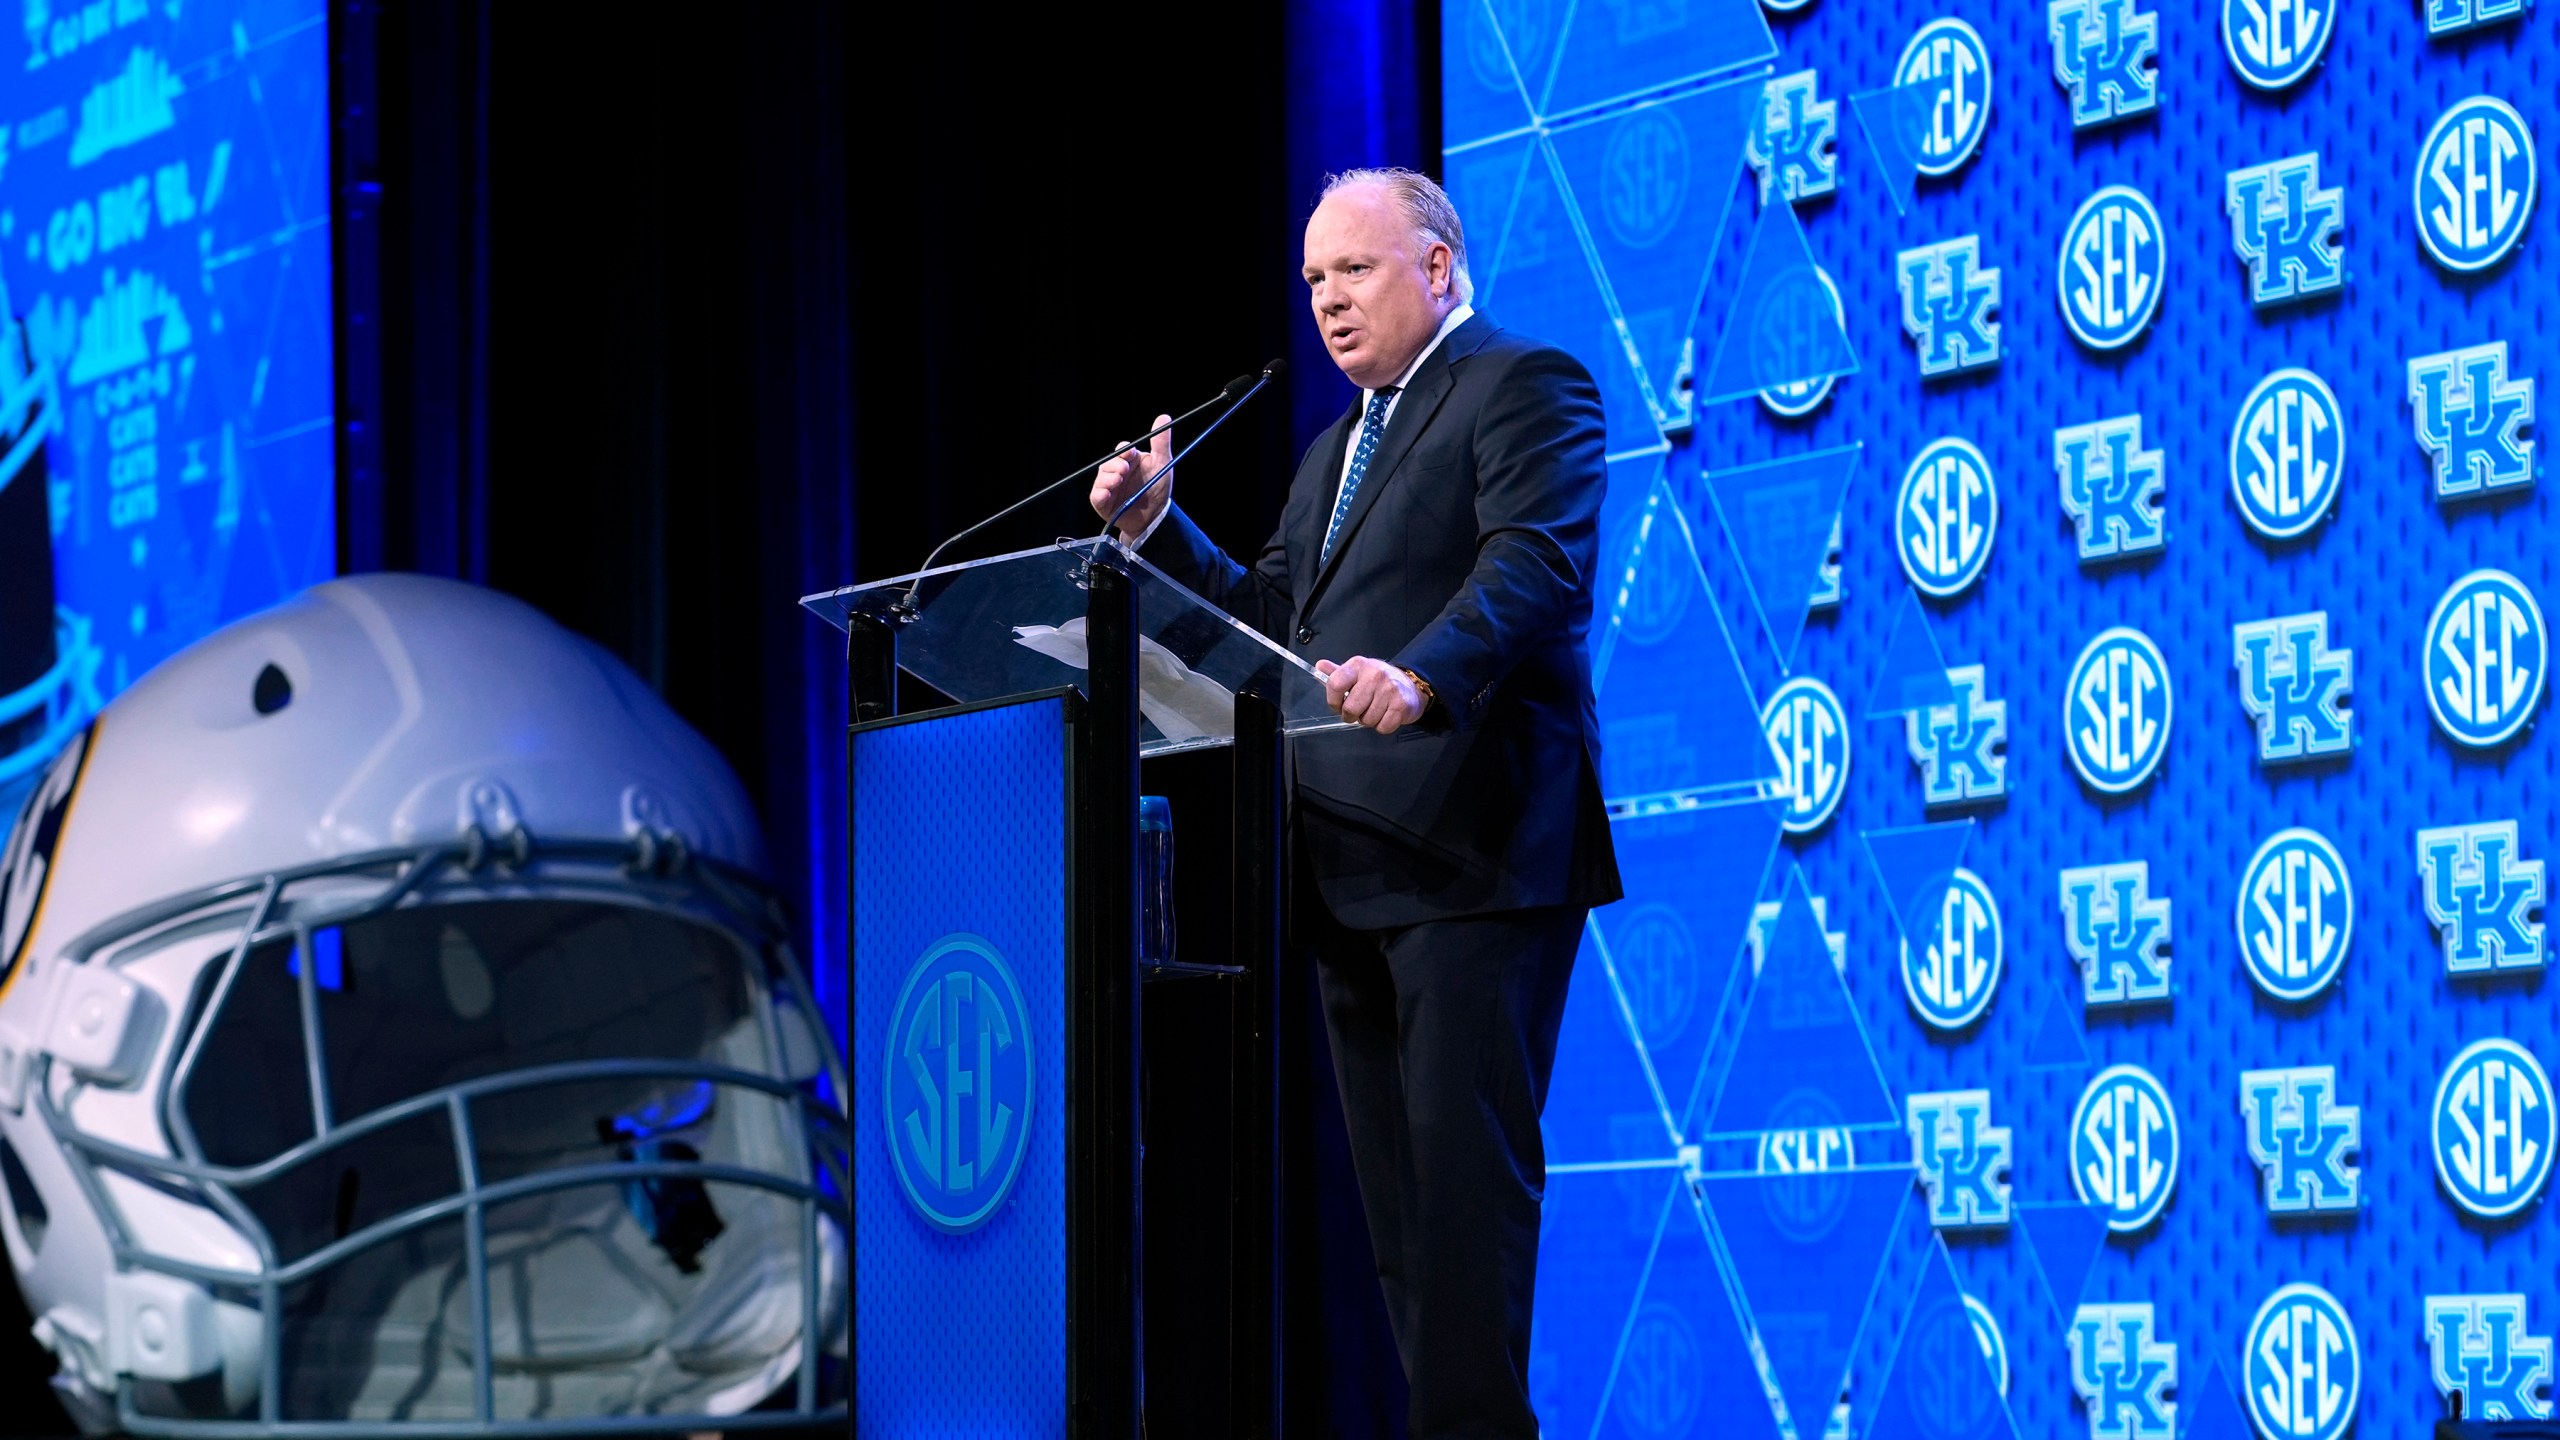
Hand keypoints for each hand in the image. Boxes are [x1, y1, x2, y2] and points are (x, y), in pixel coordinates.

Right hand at [1089, 414, 1173, 543]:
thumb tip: (1164, 417)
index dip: (1124, 451)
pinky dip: (1100, 494)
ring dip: (1108, 478)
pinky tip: (1107, 493)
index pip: (1122, 450)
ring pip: (1101, 478)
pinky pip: (1097, 496)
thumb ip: (1161, 442)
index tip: (1130, 453)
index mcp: (1129, 460)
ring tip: (1117, 480)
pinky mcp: (1103, 503)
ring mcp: (1108, 486)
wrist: (1155, 516)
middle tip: (1124, 469)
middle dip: (1115, 465)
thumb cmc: (1157, 488)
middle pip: (1109, 463)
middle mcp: (1116, 471)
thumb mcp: (1162, 463)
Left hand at [1316, 657, 1426, 734]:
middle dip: (1352, 715)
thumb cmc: (1380, 682)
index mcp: (1359, 665)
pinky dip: (1382, 726)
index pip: (1335, 684)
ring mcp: (1389, 689)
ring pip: (1367, 720)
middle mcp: (1374, 674)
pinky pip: (1382, 727)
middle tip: (1359, 710)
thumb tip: (1319, 666)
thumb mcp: (1358, 672)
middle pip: (1350, 708)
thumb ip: (1338, 673)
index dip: (1333, 701)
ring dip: (1369, 721)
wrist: (1412, 686)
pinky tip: (1386, 714)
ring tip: (1375, 710)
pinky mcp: (1401, 705)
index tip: (1338, 705)